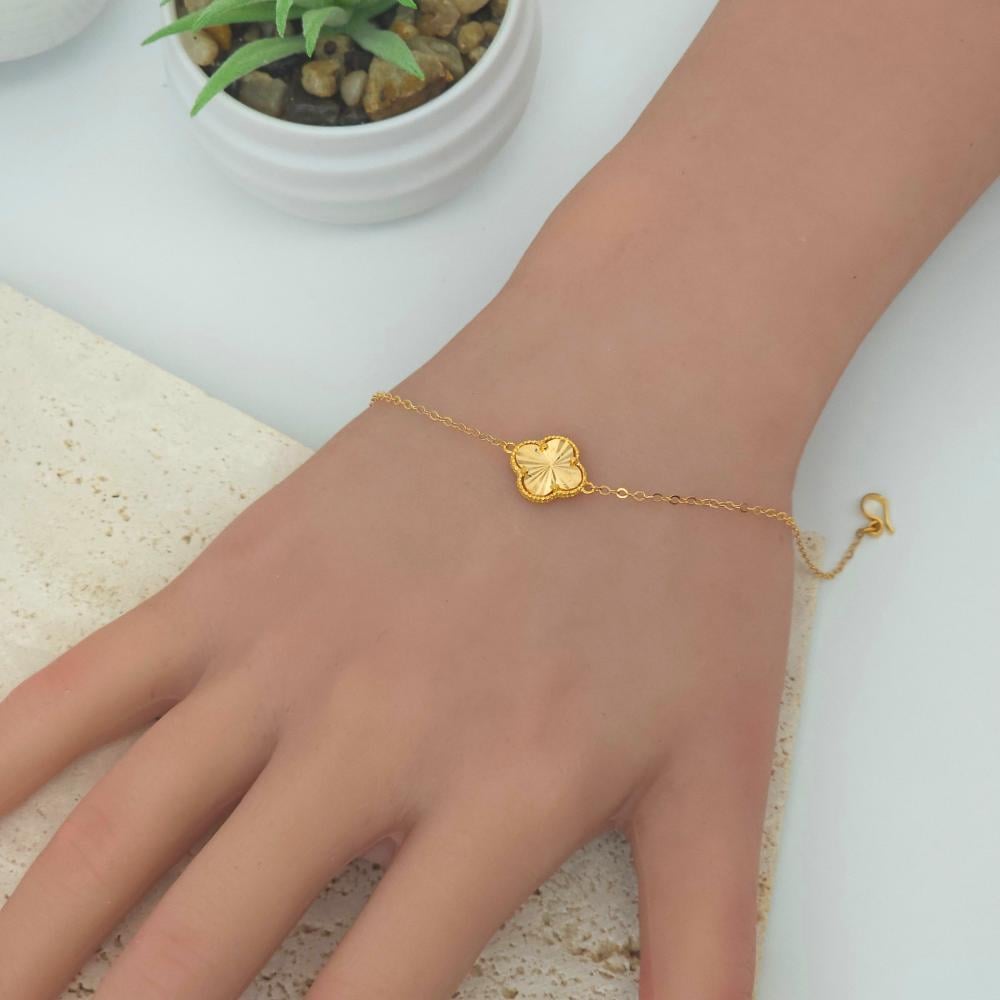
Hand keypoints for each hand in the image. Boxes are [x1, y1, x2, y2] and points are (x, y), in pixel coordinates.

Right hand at [0, 342, 795, 999]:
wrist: (638, 375)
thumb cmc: (690, 561)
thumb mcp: (727, 771)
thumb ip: (715, 952)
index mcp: (500, 801)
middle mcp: (372, 734)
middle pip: (198, 949)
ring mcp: (289, 644)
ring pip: (114, 833)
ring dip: (32, 944)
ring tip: (1, 998)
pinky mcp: (246, 569)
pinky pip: (88, 681)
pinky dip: (3, 758)